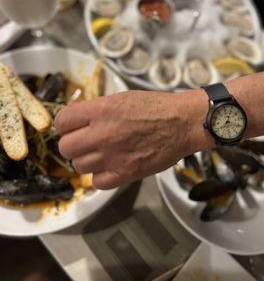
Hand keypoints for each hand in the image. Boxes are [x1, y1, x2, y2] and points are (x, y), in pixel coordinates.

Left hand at [54, 90, 210, 189]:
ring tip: (101, 153)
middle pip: (65, 147)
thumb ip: (96, 109)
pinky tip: (109, 167)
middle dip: (73, 144)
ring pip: (78, 166)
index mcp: (101, 110)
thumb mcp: (121, 98)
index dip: (64, 125)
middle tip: (85, 141)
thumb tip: (76, 118)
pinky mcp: (126, 173)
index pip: (62, 121)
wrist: (183, 123)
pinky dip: (100, 176)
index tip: (71, 127)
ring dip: (86, 160)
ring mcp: (113, 156)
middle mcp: (102, 134)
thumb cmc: (155, 107)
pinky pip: (97, 182)